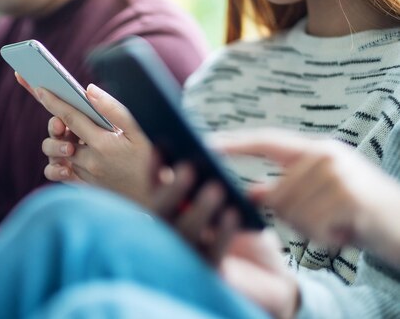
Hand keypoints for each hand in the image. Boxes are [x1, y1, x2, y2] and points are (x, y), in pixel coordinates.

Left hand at [36, 84, 153, 205]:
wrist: (153, 200)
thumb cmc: (148, 162)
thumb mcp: (138, 132)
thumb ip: (114, 110)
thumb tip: (90, 90)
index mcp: (102, 144)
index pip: (70, 117)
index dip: (53, 101)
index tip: (40, 89)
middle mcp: (89, 161)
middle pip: (57, 138)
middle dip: (55, 124)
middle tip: (63, 118)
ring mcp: (84, 175)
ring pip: (55, 156)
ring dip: (57, 144)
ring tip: (71, 137)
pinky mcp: (82, 186)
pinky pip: (58, 173)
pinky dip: (58, 163)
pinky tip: (69, 156)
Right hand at [150, 161, 298, 318]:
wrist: (272, 277)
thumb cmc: (247, 235)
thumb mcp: (230, 201)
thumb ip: (213, 181)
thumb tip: (206, 151)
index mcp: (175, 213)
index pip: (155, 190)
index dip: (154, 169)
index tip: (161, 147)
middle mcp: (174, 235)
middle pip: (160, 213)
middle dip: (172, 189)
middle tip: (189, 167)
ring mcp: (189, 258)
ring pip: (183, 234)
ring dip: (198, 209)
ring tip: (217, 187)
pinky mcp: (210, 278)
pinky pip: (211, 255)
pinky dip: (221, 233)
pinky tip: (233, 214)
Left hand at [214, 129, 399, 262]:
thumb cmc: (359, 212)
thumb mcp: (322, 194)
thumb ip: (287, 188)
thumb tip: (250, 193)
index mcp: (316, 151)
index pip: (267, 140)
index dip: (236, 143)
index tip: (206, 144)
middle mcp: (326, 155)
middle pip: (277, 193)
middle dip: (294, 217)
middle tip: (326, 221)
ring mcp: (338, 173)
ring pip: (293, 211)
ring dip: (312, 229)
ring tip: (338, 225)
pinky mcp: (348, 196)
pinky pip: (313, 225)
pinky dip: (326, 237)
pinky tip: (345, 233)